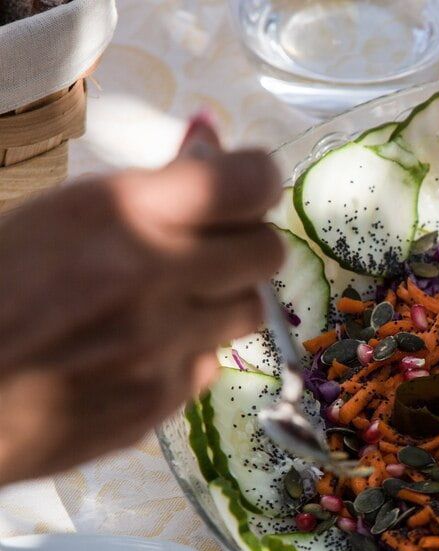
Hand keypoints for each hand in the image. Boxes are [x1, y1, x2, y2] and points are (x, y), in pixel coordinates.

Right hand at [0, 114, 283, 485]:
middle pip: (268, 251)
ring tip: (171, 299)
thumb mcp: (53, 214)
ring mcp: (161, 346)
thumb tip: (209, 143)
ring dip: (223, 298)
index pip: (249, 183)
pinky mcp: (158, 402)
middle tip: (213, 245)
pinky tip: (135, 349)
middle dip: (246, 242)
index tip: (247, 183)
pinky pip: (206, 364)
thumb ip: (146, 188)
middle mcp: (154, 276)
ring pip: (249, 311)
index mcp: (120, 212)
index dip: (257, 179)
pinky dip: (184, 351)